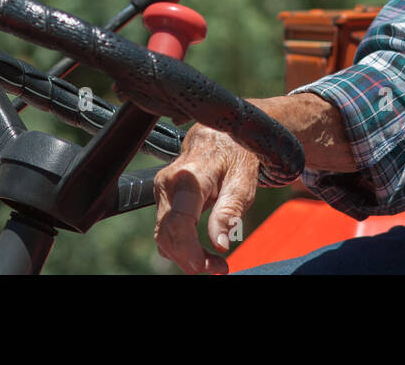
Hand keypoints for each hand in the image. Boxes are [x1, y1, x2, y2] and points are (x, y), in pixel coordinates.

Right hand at [153, 123, 258, 274]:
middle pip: (168, 233)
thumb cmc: (236, 155)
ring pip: (164, 235)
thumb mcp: (243, 181)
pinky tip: (203, 252)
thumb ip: (229, 211)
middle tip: (218, 268)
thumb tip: (220, 242)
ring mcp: (162, 190)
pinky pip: (167, 230)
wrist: (223, 136)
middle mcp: (168, 182)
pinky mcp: (163, 198)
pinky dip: (182, 246)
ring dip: (186, 255)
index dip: (188, 249)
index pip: (179, 222)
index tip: (204, 266)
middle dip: (190, 258)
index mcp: (188, 176)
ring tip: (215, 263)